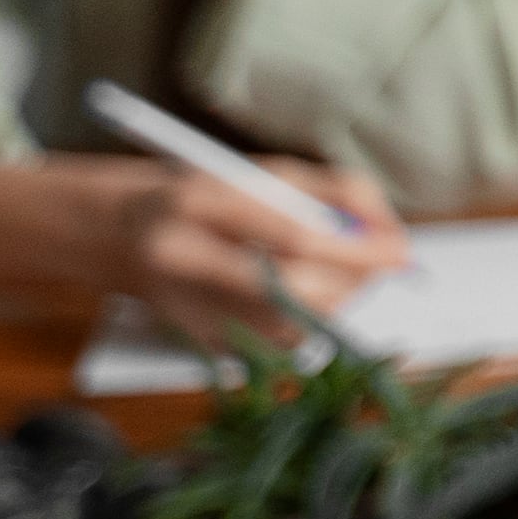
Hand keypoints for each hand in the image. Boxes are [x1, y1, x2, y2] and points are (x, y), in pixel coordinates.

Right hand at [87, 155, 408, 344]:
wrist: (116, 235)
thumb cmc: (206, 194)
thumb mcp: (264, 173)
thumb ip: (334, 196)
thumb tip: (390, 235)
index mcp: (199, 205)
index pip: (294, 238)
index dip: (357, 249)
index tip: (401, 250)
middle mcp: (185, 261)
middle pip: (294, 293)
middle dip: (354, 280)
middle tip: (380, 263)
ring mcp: (186, 311)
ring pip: (294, 325)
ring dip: (336, 299)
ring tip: (332, 268)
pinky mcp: (196, 345)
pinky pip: (277, 345)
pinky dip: (307, 319)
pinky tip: (295, 291)